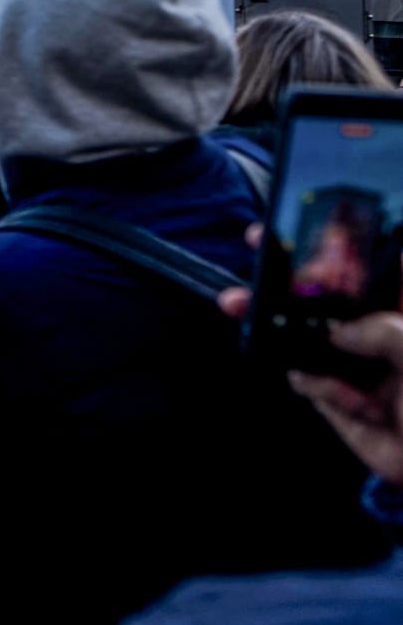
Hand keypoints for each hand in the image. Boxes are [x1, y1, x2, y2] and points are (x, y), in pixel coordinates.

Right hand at [222, 226, 402, 485]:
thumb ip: (383, 332)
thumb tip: (339, 333)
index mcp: (401, 311)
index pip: (370, 266)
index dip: (338, 240)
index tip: (305, 220)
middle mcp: (378, 332)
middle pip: (327, 293)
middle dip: (290, 275)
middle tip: (255, 248)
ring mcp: (354, 363)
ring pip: (305, 335)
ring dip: (275, 325)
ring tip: (238, 306)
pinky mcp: (334, 396)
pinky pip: (308, 381)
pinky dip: (323, 389)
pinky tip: (359, 403)